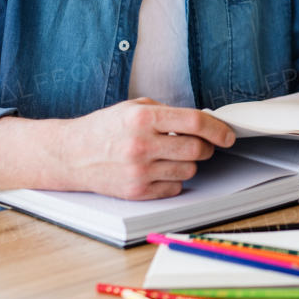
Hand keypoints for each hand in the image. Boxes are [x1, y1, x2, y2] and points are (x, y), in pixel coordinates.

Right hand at [58, 98, 234, 199]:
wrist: (71, 155)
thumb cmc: (104, 129)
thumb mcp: (134, 107)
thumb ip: (167, 112)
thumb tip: (202, 122)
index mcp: (143, 117)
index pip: (195, 123)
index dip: (218, 129)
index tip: (227, 135)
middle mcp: (141, 144)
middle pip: (196, 149)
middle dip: (205, 147)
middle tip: (200, 144)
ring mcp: (138, 170)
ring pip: (189, 171)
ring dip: (188, 164)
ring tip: (171, 156)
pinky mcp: (136, 191)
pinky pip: (174, 188)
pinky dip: (173, 179)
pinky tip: (158, 170)